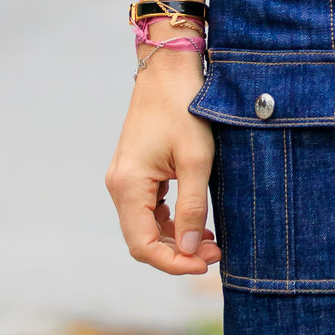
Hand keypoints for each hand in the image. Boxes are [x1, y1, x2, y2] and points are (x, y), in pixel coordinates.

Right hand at [105, 50, 221, 275]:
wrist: (169, 70)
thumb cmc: (185, 109)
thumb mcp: (197, 160)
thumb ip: (193, 208)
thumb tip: (191, 249)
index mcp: (128, 185)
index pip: (143, 245)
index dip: (173, 262)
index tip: (206, 264)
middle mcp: (118, 185)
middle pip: (141, 239)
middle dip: (177, 253)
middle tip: (216, 253)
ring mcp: (124, 178)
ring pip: (144, 226)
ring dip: (174, 238)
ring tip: (212, 241)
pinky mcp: (134, 171)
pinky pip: (146, 208)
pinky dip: (168, 221)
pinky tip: (195, 222)